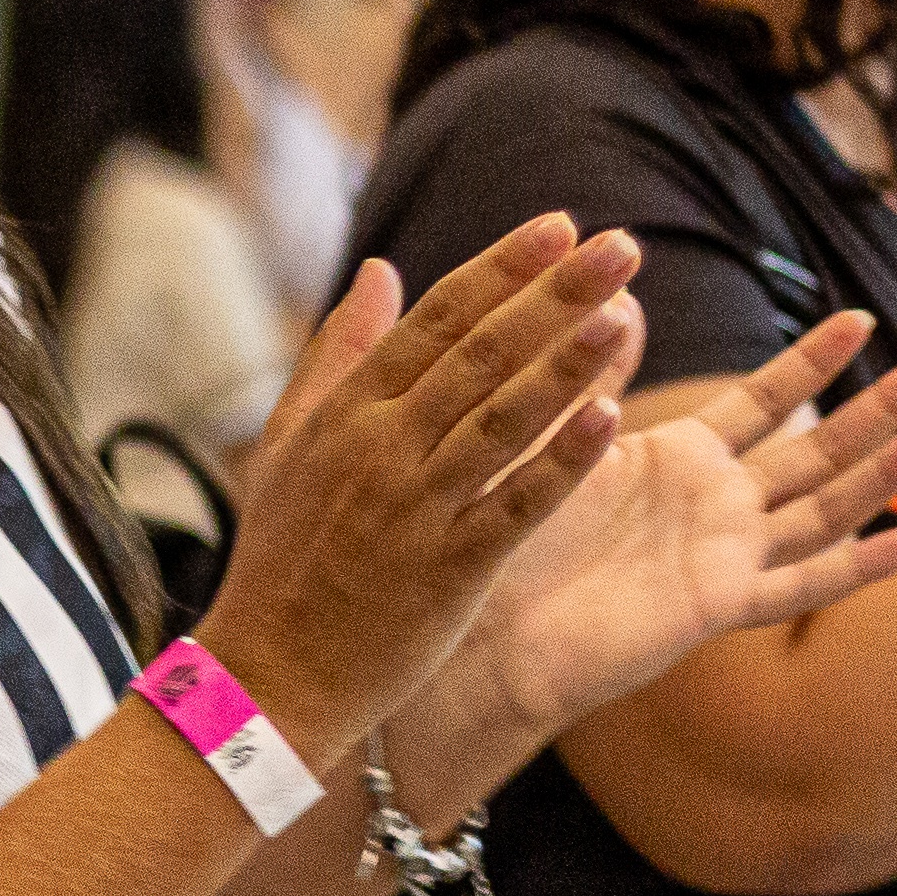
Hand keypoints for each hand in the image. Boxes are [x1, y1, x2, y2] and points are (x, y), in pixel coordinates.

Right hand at [195, 216, 650, 759]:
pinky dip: (562, 463)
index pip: (437, 319)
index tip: (560, 224)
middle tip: (620, 246)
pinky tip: (612, 419)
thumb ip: (339, 353)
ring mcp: (416, 509)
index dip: (502, 268)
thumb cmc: (284, 554)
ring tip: (626, 313)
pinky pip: (516, 506)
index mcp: (347, 412)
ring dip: (568, 364)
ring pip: (503, 421)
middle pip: (480, 354)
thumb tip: (384, 269)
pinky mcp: (449, 570)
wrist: (269, 671)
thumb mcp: (291, 443)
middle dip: (555, 295)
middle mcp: (382, 449)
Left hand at [464, 309, 896, 737]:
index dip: (813, 362)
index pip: (764, 400)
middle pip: (819, 450)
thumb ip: (597, 371)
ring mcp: (724, 557)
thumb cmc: (505, 531)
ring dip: (886, 474)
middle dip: (881, 408)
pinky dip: (858, 569)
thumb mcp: (556, 434)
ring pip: (826, 509)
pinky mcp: (716, 605)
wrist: (482, 624)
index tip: (861, 319)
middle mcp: (716, 507)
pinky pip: (799, 586)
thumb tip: (622, 295)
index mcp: (680, 459)